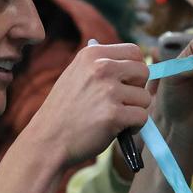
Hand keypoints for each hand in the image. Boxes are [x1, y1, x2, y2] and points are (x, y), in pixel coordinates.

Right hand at [27, 42, 149, 165]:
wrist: (47, 140)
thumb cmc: (64, 110)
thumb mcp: (75, 74)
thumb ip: (101, 65)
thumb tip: (134, 60)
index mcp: (92, 54)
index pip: (134, 52)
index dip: (135, 69)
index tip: (126, 83)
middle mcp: (101, 67)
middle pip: (144, 72)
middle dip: (137, 89)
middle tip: (121, 102)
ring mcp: (108, 91)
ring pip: (145, 97)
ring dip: (135, 110)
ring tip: (115, 117)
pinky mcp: (114, 114)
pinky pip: (142, 117)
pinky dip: (134, 126)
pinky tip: (118, 129)